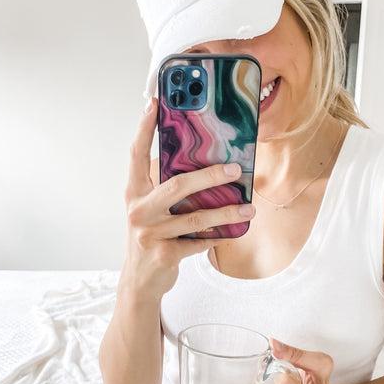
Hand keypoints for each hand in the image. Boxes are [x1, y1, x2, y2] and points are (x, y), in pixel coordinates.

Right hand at [122, 98, 255, 302]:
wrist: (140, 280)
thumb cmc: (149, 237)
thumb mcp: (149, 210)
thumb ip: (164, 189)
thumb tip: (200, 166)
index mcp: (134, 193)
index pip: (136, 154)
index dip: (144, 128)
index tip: (154, 102)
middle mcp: (139, 210)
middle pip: (178, 185)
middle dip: (211, 175)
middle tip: (236, 169)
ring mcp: (150, 233)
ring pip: (197, 217)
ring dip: (227, 213)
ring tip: (249, 209)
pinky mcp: (164, 254)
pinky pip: (199, 242)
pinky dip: (217, 237)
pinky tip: (231, 232)